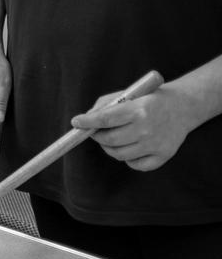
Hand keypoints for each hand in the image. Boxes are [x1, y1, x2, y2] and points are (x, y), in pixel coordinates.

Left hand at [71, 85, 193, 171]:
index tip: (76, 122)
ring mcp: (156, 144)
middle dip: (97, 136)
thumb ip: (105, 105)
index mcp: (138, 109)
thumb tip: (84, 121)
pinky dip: (127, 158)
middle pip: (110, 140)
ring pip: (120, 154)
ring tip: (111, 138)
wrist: (182, 107)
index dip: (88, 122)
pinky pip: (135, 165)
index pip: (106, 119)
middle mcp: (147, 128)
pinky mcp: (163, 156)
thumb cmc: (149, 99)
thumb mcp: (128, 94)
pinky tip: (128, 147)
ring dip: (109, 147)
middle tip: (95, 132)